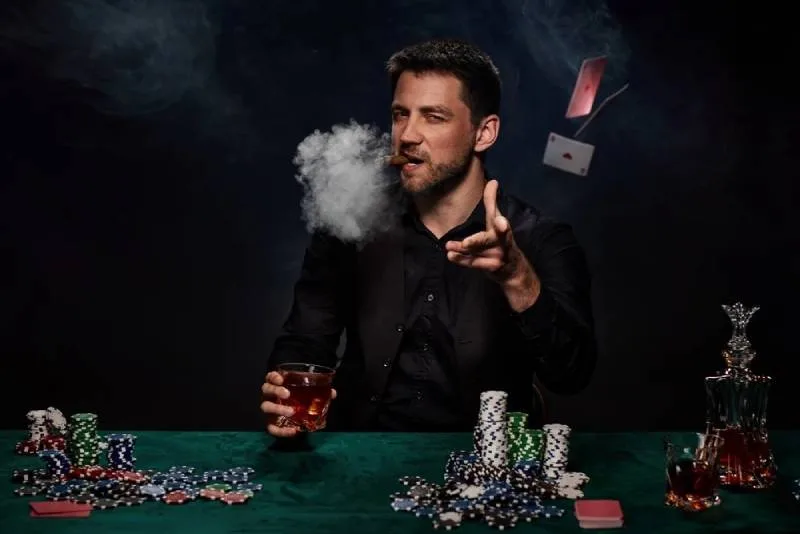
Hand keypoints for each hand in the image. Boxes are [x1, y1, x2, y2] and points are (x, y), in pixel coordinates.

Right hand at [260, 371, 336, 437]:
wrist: (295, 419)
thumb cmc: (299, 400)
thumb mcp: (308, 394)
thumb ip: (319, 391)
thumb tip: (332, 393)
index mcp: (277, 385)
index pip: (270, 377)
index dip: (273, 377)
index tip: (281, 379)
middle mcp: (269, 396)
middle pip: (266, 389)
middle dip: (275, 391)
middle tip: (287, 394)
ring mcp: (268, 410)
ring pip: (265, 407)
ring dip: (277, 409)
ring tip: (291, 412)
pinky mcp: (270, 424)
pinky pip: (271, 428)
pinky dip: (280, 431)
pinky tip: (293, 431)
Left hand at [445, 179, 540, 311]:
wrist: (514, 270)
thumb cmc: (502, 240)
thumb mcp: (499, 221)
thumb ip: (492, 202)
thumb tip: (492, 181)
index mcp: (502, 229)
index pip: (498, 219)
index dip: (498, 216)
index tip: (499, 217)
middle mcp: (501, 242)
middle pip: (488, 240)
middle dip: (478, 241)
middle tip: (466, 243)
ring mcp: (496, 256)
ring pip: (477, 252)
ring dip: (463, 249)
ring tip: (449, 246)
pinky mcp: (489, 266)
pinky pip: (473, 263)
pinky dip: (461, 259)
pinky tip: (450, 255)